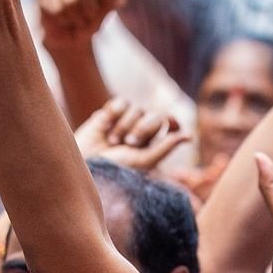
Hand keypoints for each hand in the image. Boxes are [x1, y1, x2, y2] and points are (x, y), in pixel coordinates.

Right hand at [36, 0, 127, 50]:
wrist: (69, 33)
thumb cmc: (92, 17)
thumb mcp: (109, 9)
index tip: (114, 5)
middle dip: (91, 10)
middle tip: (91, 17)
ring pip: (70, 0)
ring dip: (78, 18)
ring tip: (79, 21)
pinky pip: (57, 9)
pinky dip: (65, 21)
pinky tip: (65, 19)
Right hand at [75, 98, 191, 170]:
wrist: (83, 165)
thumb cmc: (115, 170)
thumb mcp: (143, 161)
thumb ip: (166, 147)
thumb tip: (189, 136)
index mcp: (154, 143)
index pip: (170, 123)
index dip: (172, 122)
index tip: (170, 125)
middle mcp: (141, 130)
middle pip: (155, 115)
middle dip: (143, 128)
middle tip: (130, 143)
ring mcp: (125, 121)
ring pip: (138, 108)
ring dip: (126, 125)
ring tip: (112, 142)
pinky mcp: (108, 113)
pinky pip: (121, 102)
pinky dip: (115, 112)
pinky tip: (105, 126)